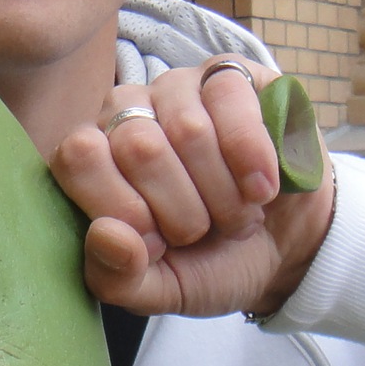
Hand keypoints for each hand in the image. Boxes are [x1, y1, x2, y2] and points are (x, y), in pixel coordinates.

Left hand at [49, 58, 336, 320]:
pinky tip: (263, 187)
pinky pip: (231, 99)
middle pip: (138, 147)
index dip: (123, 207)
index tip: (156, 244)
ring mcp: (176, 88)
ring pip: (189, 129)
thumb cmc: (209, 262)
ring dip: (224, 193)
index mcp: (92, 162)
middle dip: (183, 211)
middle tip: (202, 232)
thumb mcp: (160, 290)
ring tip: (236, 214)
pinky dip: (253, 158)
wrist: (286, 249)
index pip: (78, 157)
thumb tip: (104, 233)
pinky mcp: (230, 75)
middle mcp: (126, 114)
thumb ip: (118, 277)